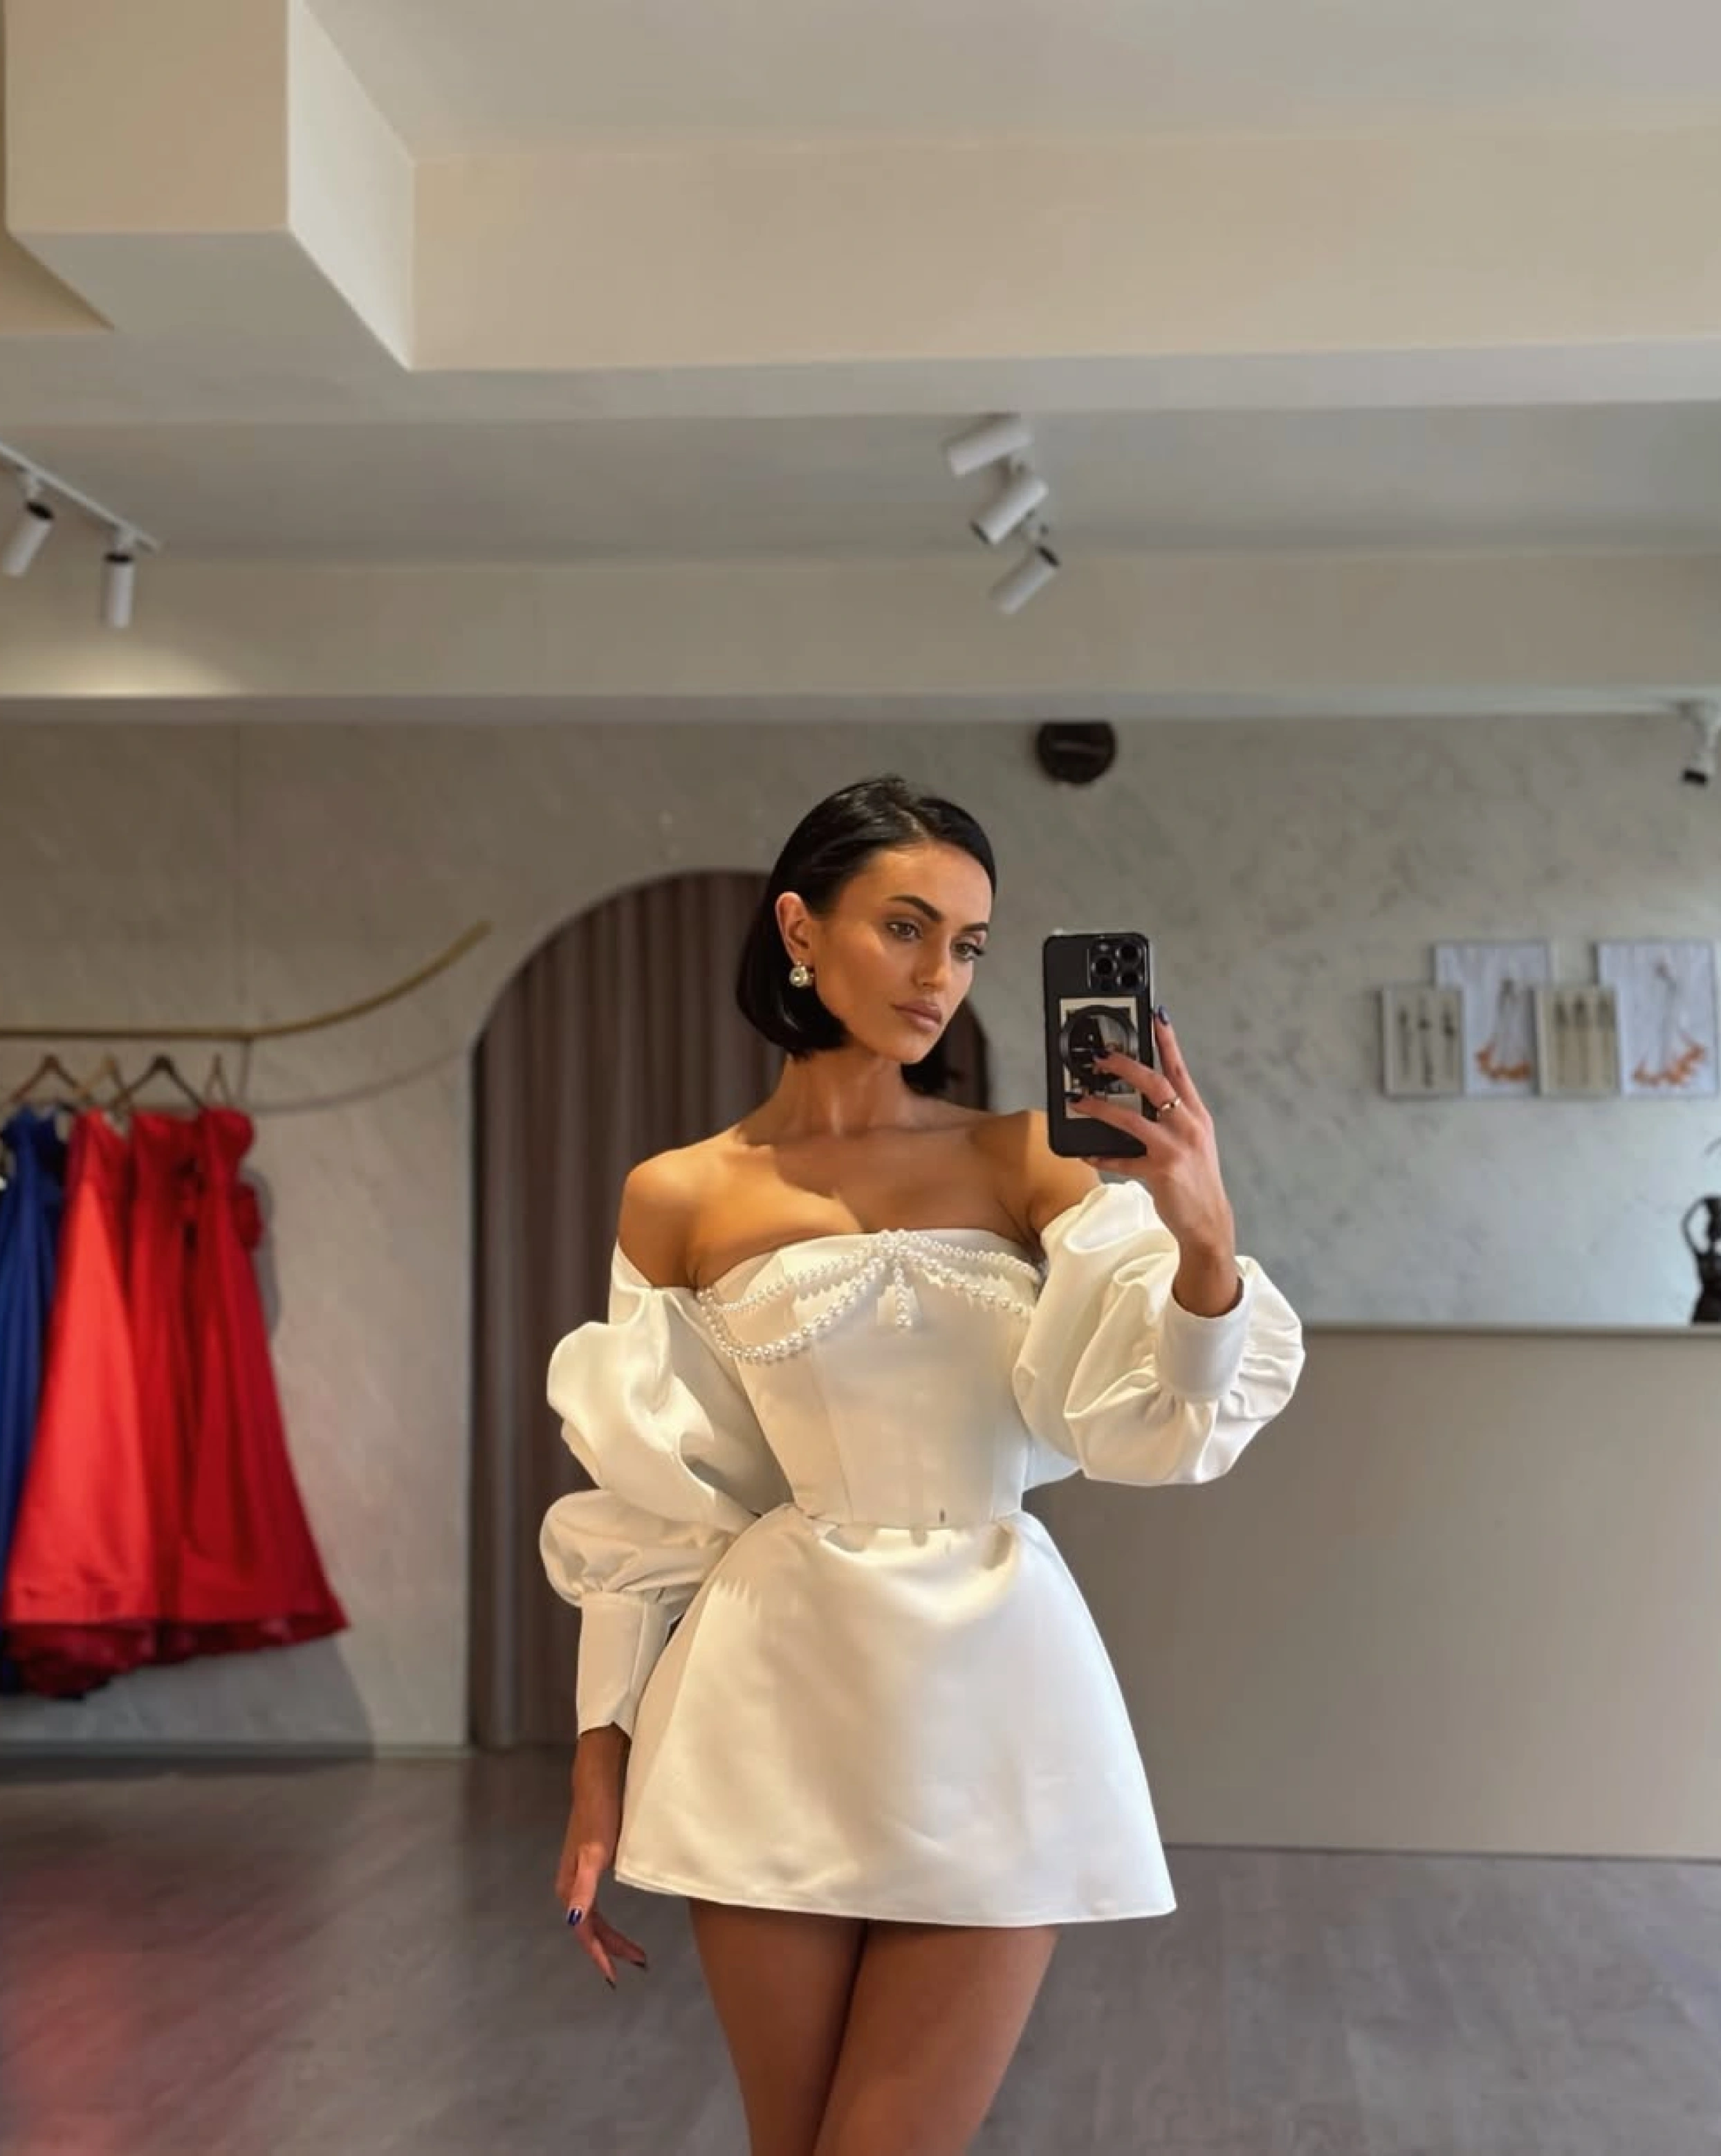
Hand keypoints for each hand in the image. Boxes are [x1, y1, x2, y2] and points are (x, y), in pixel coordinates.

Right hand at [556, 1736, 649, 1990]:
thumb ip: (584, 1887)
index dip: (599, 1954)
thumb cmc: (599, 1812)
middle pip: (590, 1928)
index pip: (584, 1931)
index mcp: (570, 1886)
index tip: (614, 1975)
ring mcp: (580, 1876)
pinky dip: (608, 1922)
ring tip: (635, 1952)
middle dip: (611, 1949)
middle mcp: (571, 1885)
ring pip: (594, 1919)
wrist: (599, 1779)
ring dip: (612, 1937)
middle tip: (639, 1962)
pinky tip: (619, 1925)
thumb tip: (575, 1921)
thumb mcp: (595, 1852)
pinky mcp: (590, 1866)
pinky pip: (597, 1906)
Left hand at [1067, 1011, 1241, 1312]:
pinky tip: (1086, 1150)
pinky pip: (1123, 1159)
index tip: (1157, 1015)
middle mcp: (1189, 1126)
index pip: (1180, 1070)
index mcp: (1196, 1115)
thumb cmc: (1195, 1179)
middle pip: (1155, 1084)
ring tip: (1078, 1099)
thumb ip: (1168, 1118)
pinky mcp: (1161, 1171)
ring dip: (1101, 1107)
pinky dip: (1102, 1154)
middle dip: (1125, 1066)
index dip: (1168, 1041)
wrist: (1208, 1222)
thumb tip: (1134, 1099)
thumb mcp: (1190, 1142)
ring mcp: (1176, 1148)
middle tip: (1101, 1056)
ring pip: (1132, 1118)